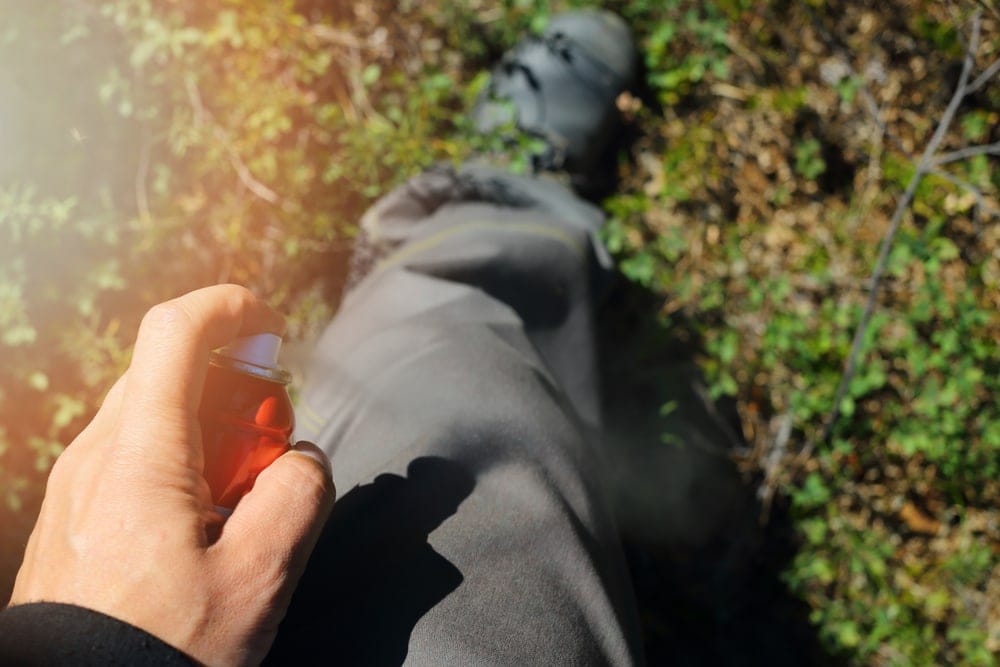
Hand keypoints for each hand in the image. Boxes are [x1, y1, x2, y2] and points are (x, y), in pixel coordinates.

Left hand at [8, 285, 335, 665]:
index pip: (175, 331)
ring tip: (240, 503)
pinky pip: (132, 456)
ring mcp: (74, 485)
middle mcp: (93, 456)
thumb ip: (298, 495)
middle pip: (170, 373)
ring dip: (210, 431)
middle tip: (270, 452)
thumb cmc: (162, 651)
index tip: (274, 328)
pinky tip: (203, 528)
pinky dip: (181, 463)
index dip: (231, 307)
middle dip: (234, 390)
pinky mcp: (72, 514)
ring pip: (152, 415)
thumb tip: (301, 459)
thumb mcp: (259, 579)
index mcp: (137, 458)